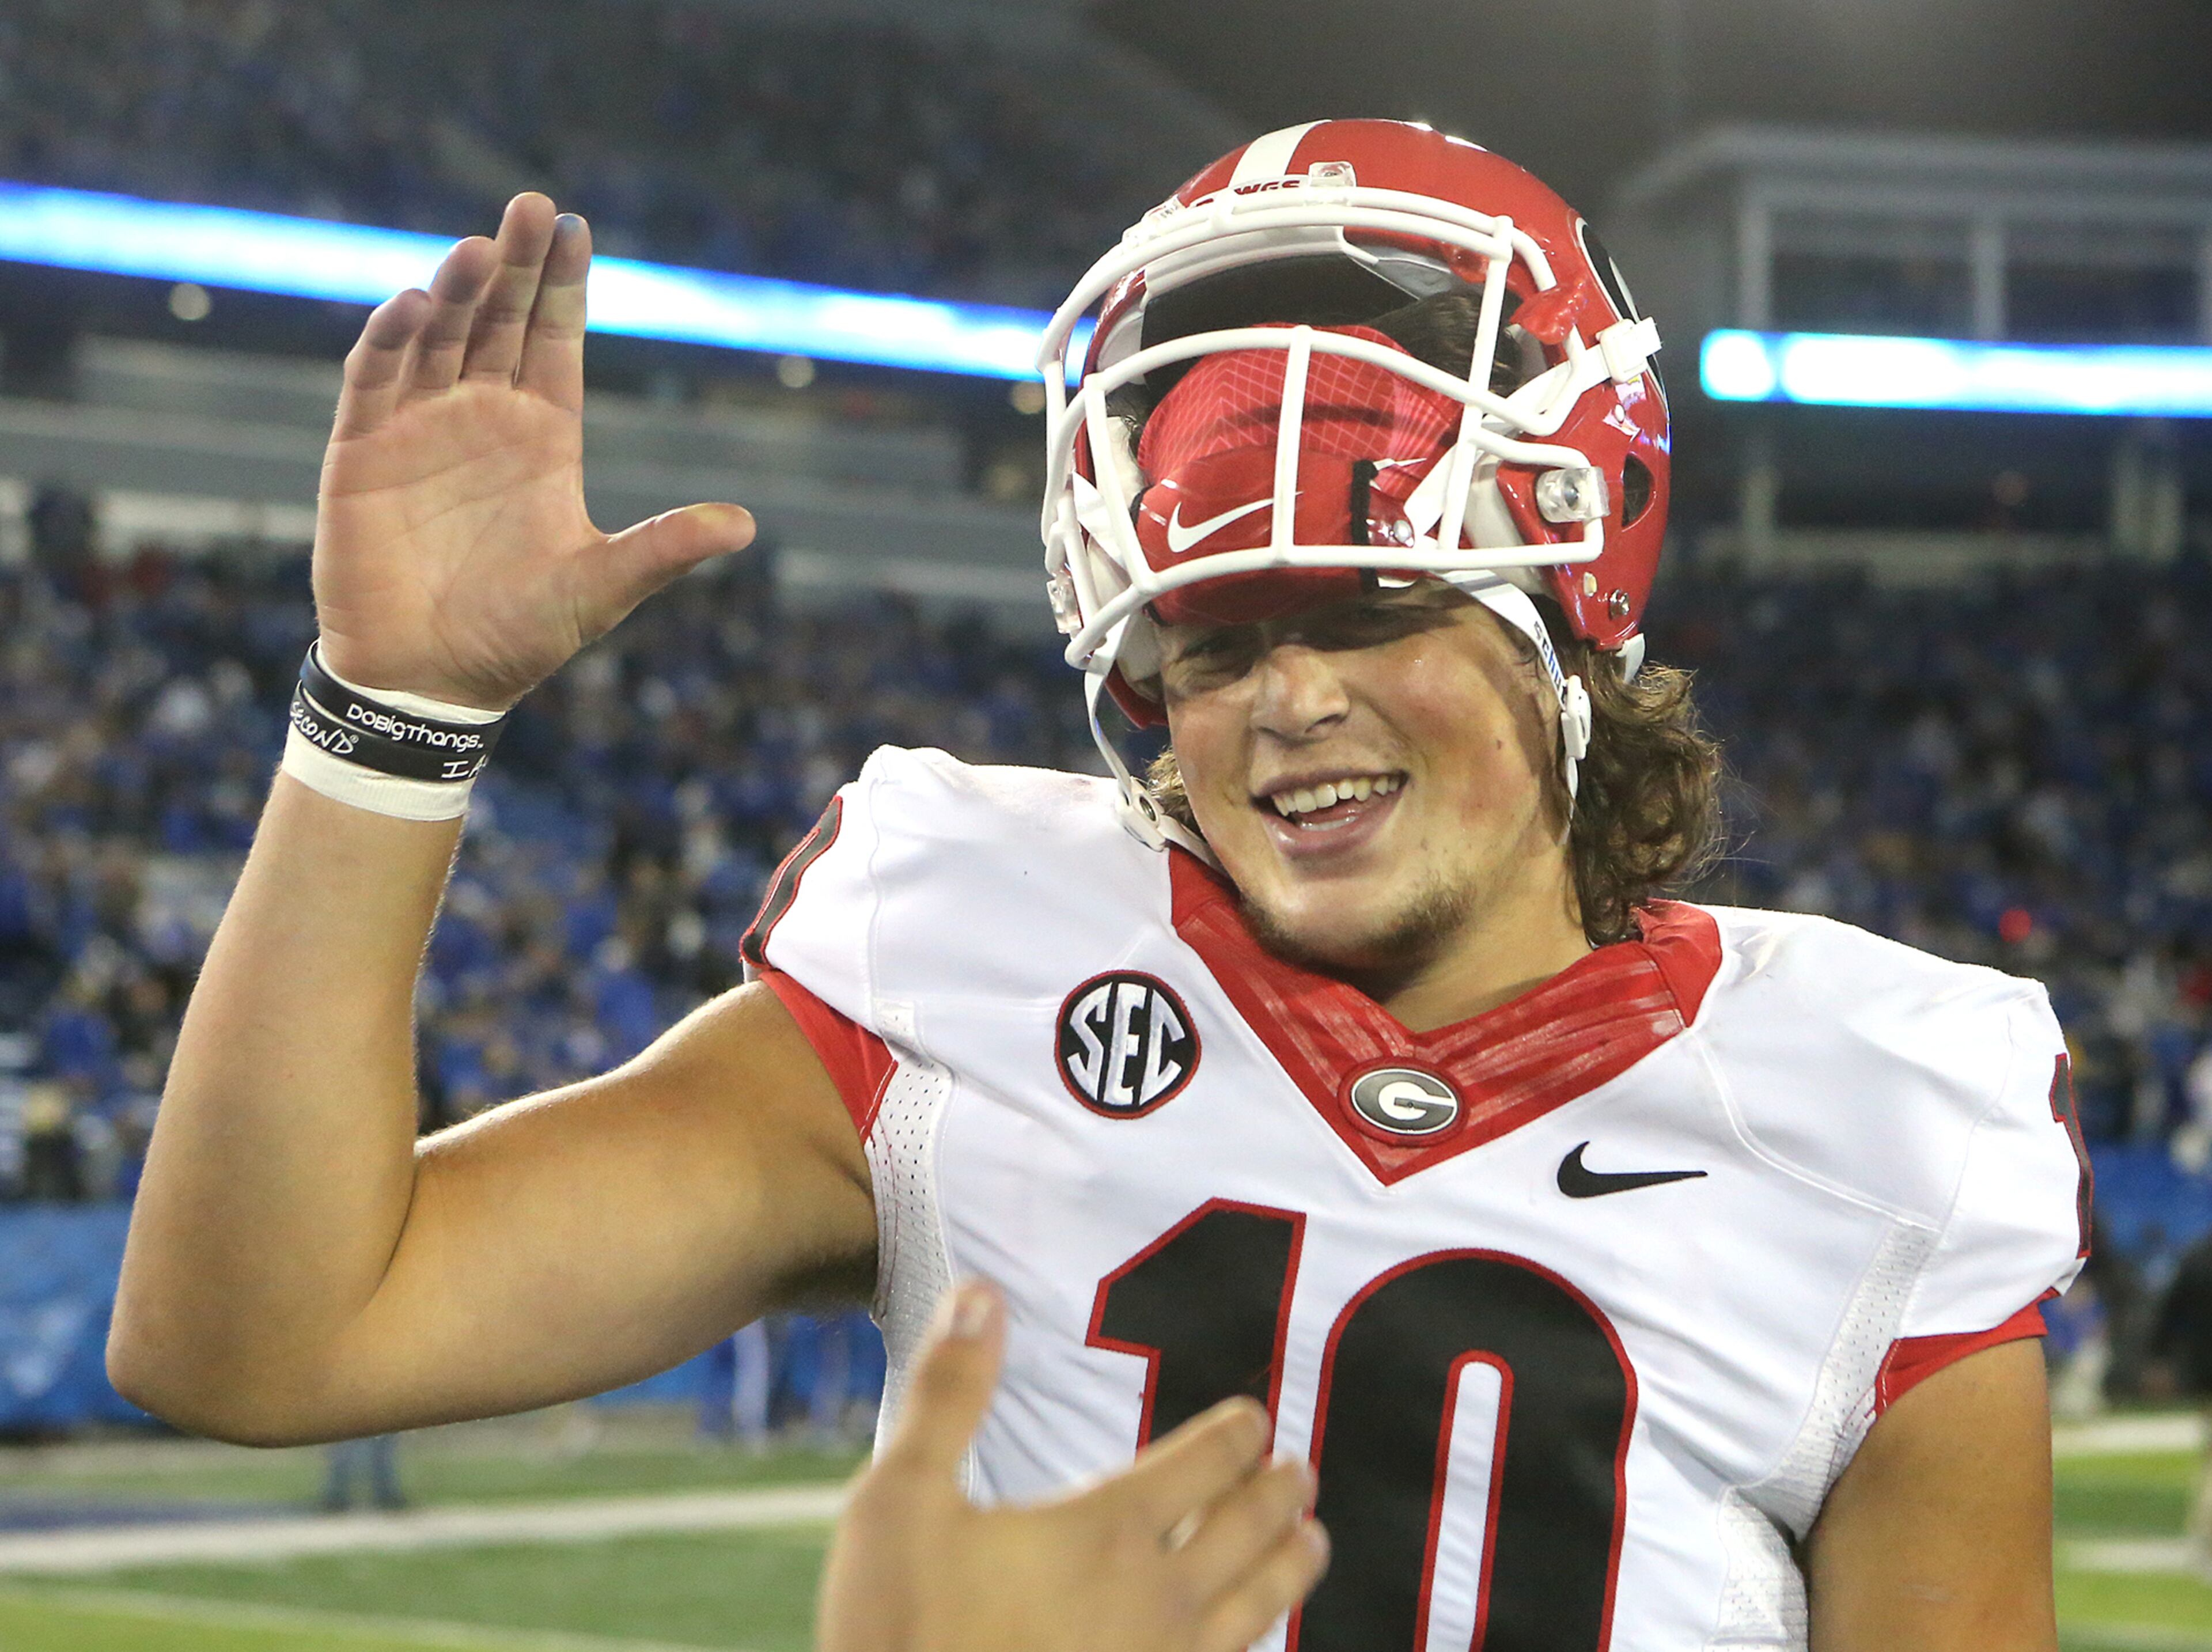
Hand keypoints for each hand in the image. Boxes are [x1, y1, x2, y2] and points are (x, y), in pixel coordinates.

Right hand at [314, 194, 754, 708]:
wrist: (434, 681)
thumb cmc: (521, 634)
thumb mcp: (603, 587)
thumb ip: (664, 548)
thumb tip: (744, 525)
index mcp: (543, 435)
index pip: (554, 339)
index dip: (563, 285)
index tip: (575, 226)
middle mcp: (482, 417)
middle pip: (499, 319)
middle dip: (515, 264)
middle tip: (531, 204)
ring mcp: (419, 428)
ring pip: (438, 338)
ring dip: (455, 291)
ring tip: (478, 248)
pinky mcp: (363, 453)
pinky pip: (375, 382)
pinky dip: (390, 342)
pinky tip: (411, 305)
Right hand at [817, 1281, 1327, 1651]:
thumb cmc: (898, 1629)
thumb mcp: (901, 1499)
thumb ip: (950, 1392)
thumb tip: (979, 1294)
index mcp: (1107, 1530)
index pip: (1206, 1463)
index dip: (1239, 1433)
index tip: (1256, 1418)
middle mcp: (1157, 1599)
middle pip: (1252, 1532)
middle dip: (1282, 1494)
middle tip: (1302, 1474)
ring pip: (1260, 1609)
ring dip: (1292, 1568)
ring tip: (1312, 1545)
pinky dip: (1250, 1643)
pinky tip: (1242, 1641)